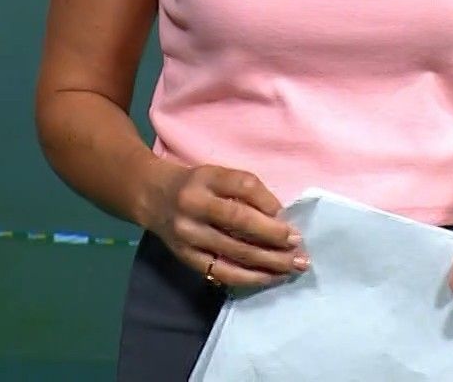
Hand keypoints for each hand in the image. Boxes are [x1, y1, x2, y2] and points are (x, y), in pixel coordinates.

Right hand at [140, 163, 308, 288]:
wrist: (152, 197)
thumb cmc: (196, 185)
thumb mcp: (218, 175)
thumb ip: (246, 190)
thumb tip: (280, 217)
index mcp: (205, 178)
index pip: (243, 186)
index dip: (269, 203)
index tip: (289, 218)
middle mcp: (193, 206)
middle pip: (239, 223)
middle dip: (274, 237)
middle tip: (300, 247)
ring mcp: (188, 235)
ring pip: (234, 252)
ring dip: (269, 262)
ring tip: (293, 266)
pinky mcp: (187, 258)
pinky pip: (222, 272)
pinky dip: (249, 277)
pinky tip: (270, 277)